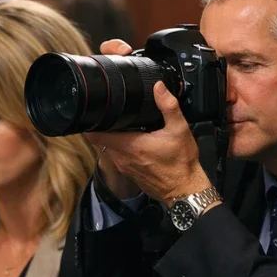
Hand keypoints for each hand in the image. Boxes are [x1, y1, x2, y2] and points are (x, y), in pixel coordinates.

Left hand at [87, 40, 210, 206]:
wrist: (185, 189)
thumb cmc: (182, 163)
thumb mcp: (179, 130)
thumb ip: (168, 106)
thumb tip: (159, 87)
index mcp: (130, 146)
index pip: (96, 134)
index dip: (92, 122)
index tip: (96, 110)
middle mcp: (122, 159)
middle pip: (98, 140)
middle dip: (101, 126)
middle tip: (108, 113)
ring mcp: (124, 168)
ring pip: (106, 149)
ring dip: (109, 137)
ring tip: (118, 124)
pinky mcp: (129, 173)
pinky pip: (115, 157)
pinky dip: (118, 148)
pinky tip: (130, 140)